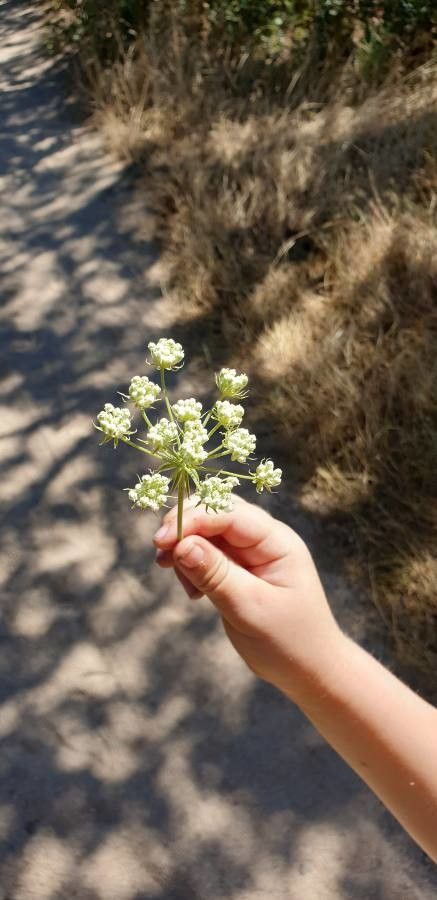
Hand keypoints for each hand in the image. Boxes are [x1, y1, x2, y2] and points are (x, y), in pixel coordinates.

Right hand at [154, 497, 342, 700]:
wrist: (308, 670)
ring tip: (186, 587)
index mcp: (277, 542)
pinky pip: (207, 554)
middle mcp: (264, 540)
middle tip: (161, 557)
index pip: (230, 513)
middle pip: (216, 513)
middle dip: (186, 529)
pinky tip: (193, 593)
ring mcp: (251, 554)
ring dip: (186, 550)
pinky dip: (192, 566)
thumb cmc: (288, 640)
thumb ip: (216, 575)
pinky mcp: (238, 570)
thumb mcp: (249, 608)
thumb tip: (181, 545)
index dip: (193, 520)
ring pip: (208, 533)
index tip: (161, 541)